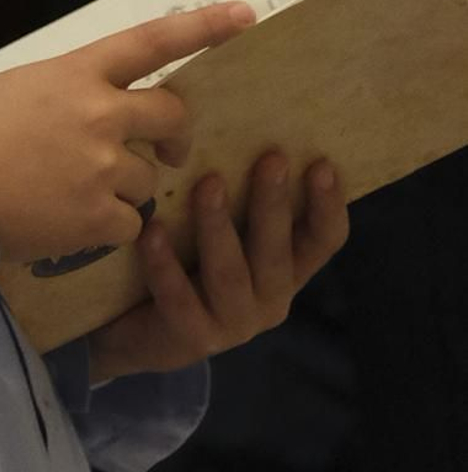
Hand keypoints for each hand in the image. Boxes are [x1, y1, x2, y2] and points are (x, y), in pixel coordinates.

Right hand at [0, 3, 254, 261]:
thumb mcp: (19, 89)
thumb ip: (71, 92)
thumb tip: (106, 110)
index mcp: (76, 72)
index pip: (152, 41)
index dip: (203, 27)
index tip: (246, 17)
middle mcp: (99, 113)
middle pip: (170, 115)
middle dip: (175, 133)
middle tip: (167, 149)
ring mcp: (102, 166)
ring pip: (147, 178)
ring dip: (124, 188)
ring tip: (73, 194)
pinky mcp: (98, 216)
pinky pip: (131, 223)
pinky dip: (108, 227)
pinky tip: (70, 223)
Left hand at [87, 152, 350, 383]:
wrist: (142, 334)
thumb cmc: (192, 266)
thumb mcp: (228, 234)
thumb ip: (243, 202)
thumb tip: (249, 132)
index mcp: (287, 271)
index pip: (325, 241)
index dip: (329, 206)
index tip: (322, 163)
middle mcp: (271, 300)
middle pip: (279, 253)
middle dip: (275, 204)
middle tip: (272, 158)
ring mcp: (235, 323)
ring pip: (231, 273)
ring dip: (219, 226)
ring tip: (208, 184)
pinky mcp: (195, 338)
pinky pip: (179, 297)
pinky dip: (165, 263)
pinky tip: (151, 231)